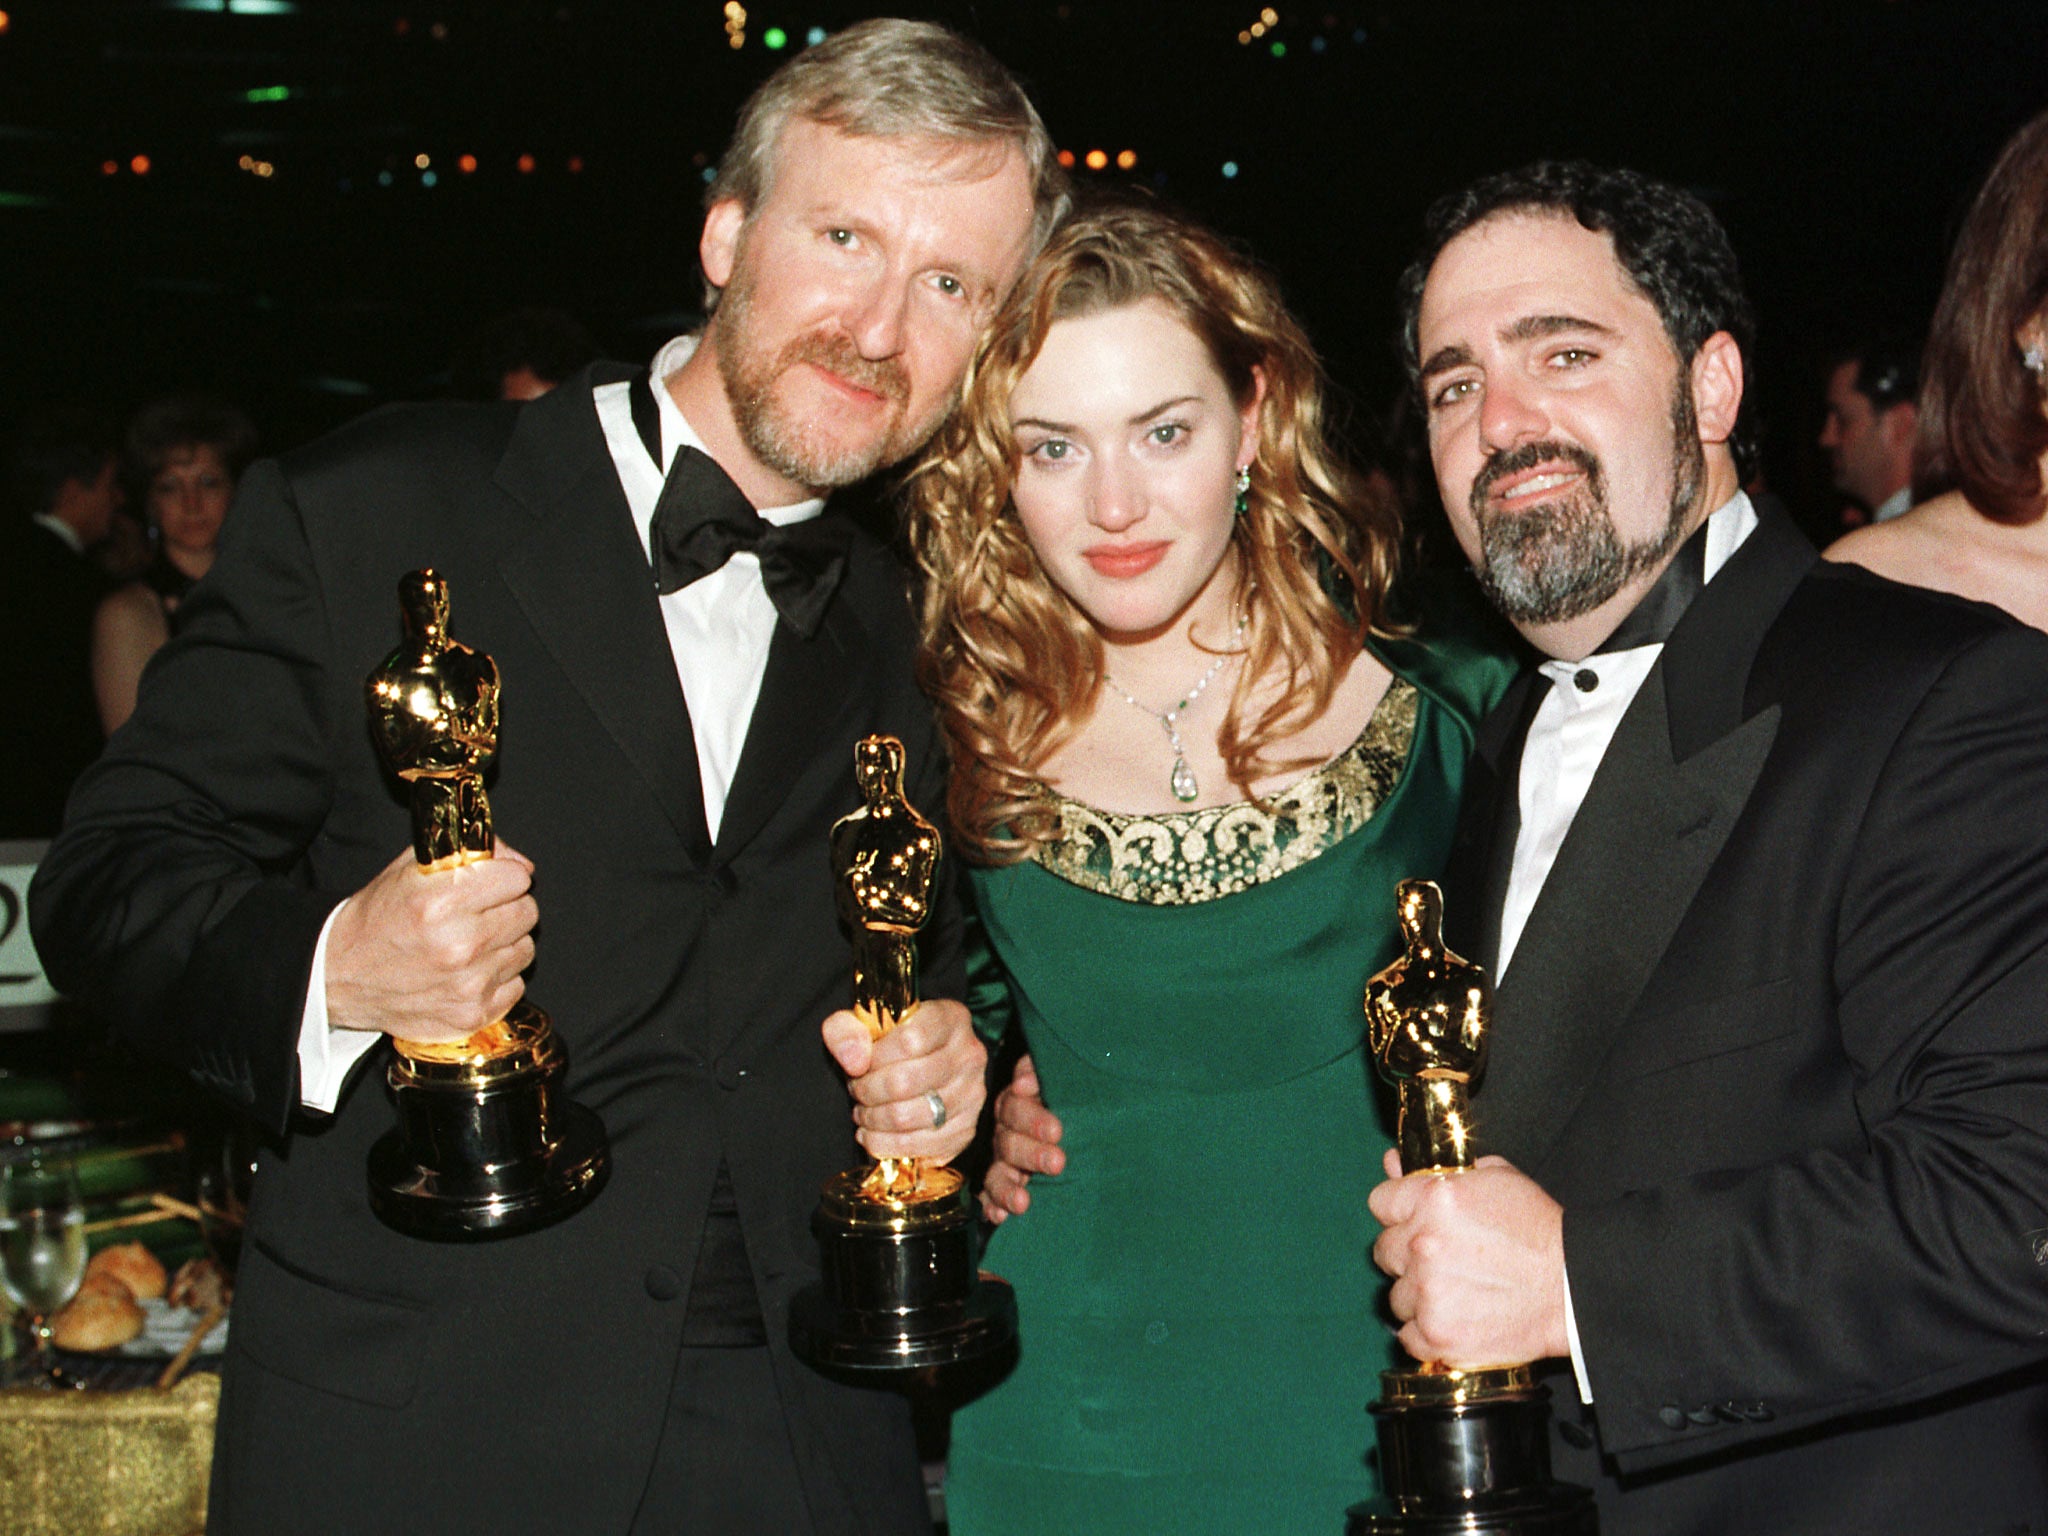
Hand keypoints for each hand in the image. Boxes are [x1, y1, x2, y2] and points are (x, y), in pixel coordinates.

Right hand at [326, 842, 536, 1043]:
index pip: (517, 877)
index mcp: (441, 901)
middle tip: (478, 914)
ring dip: (504, 944)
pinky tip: (467, 972)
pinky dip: (497, 979)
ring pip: (525, 949)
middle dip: (508, 907)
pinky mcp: (472, 1014)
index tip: (491, 883)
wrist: (340, 977)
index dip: (504, 876)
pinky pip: (516, 986)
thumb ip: (470, 855)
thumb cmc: (376, 921)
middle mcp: (459, 944)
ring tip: (469, 944)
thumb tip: (520, 863)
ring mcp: (468, 984)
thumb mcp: (411, 870)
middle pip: (527, 912)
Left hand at [821, 998, 985, 1165]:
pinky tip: (872, 1133)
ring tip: (863, 1111)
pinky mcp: (965, 1131)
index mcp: (951, 1018)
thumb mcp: (862, 1023)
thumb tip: (854, 1061)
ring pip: (907, 1117)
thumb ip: (846, 1031)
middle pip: (905, 1082)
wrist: (917, 1068)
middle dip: (867, 1091)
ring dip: (873, 1119)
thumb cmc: (889, 1044)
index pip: (910, 1039)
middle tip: (857, 1090)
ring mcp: (972, 1095)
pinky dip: (883, 1144)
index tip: (860, 1064)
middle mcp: (970, 1055)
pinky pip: (916, 1145)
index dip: (874, 1057)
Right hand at [982, 1053, 1062, 1224]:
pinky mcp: (1003, 1187)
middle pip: (1009, 1143)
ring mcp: (1003, 1162)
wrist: (1082, 1124)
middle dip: (1032, 1155)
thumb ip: (1038, 1072)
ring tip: (1022, 1203)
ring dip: (1008, 1189)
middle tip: (1057, 1163)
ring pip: (997, 1174)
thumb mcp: (1061, 1077)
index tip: (1056, 1132)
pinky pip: (991, 1198)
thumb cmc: (1071, 1096)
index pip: (1015, 1108)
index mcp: (1016, 1104)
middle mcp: (1006, 1133)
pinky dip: (994, 1207)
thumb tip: (1022, 1084)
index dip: (1032, 1119)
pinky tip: (999, 1217)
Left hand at [1367, 1150, 1569, 1367]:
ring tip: (1458, 1293)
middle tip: (1443, 1262)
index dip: (1397, 1212)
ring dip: (1419, 1296)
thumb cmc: (1540, 1231)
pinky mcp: (1437, 1334)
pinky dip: (1428, 1333)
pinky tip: (1457, 1320)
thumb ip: (1436, 1172)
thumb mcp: (1496, 1179)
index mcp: (1433, 1198)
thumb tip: (1393, 1162)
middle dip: (1407, 1255)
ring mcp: (1428, 1291)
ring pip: (1396, 1297)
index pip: (1380, 1202)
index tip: (1412, 1223)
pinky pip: (1409, 1337)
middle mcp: (1423, 1243)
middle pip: (1384, 1251)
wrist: (1574, 1289)